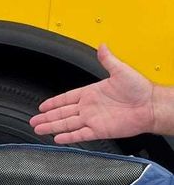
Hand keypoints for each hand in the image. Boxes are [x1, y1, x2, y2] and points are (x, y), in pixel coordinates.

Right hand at [30, 45, 155, 143]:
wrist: (151, 106)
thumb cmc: (140, 89)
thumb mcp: (121, 70)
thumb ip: (108, 60)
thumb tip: (102, 46)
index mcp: (91, 93)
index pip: (66, 98)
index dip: (53, 102)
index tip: (42, 106)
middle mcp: (89, 107)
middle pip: (62, 113)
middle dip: (46, 117)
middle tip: (33, 120)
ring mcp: (93, 120)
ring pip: (66, 124)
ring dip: (52, 126)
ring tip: (38, 129)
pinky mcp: (99, 130)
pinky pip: (79, 134)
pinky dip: (68, 137)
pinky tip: (57, 138)